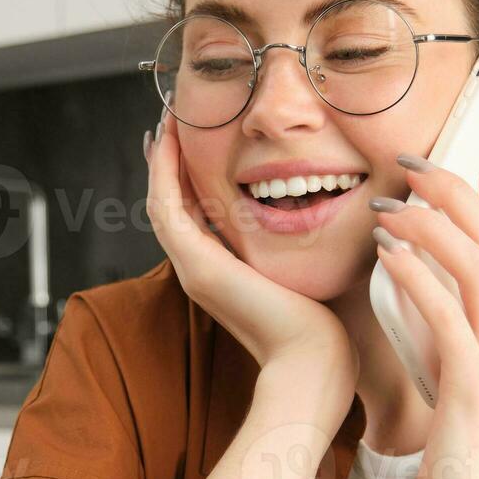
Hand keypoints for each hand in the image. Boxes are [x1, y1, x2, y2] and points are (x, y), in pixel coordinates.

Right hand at [145, 118, 356, 391]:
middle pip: (169, 204)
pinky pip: (166, 208)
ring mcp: (192, 268)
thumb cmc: (320, 323)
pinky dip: (162, 173)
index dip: (186, 174)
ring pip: (160, 202)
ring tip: (164, 122)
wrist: (313, 358)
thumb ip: (293, 246)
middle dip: (168, 161)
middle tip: (168, 120)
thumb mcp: (300, 270)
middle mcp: (198, 269)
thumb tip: (309, 212)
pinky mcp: (196, 265)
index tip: (191, 137)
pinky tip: (168, 141)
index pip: (191, 213)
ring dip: (159, 160)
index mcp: (218, 271)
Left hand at [370, 145, 478, 478]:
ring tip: (389, 206)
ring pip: (478, 267)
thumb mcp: (459, 371)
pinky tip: (387, 256)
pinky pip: (449, 316)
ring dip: (431, 226)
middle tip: (411, 163)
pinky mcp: (476, 387)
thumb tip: (428, 273)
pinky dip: (418, 278)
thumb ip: (452, 322)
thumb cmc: (459, 448)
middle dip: (455, 191)